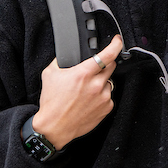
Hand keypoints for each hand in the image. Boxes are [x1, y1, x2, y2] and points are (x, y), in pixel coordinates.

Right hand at [31, 35, 122, 149]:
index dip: (115, 45)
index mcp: (83, 74)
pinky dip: (101, 96)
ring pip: (109, 81)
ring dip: (101, 82)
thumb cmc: (52, 103)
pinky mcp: (107, 107)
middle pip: (111, 66)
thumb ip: (61, 60)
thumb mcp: (50, 74)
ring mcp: (103, 97)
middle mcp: (96, 85)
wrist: (55, 127)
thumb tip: (67, 54)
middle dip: (104, 65)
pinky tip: (89, 101)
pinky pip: (108, 96)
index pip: (107, 55)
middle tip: (93, 71)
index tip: (117, 40)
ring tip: (85, 91)